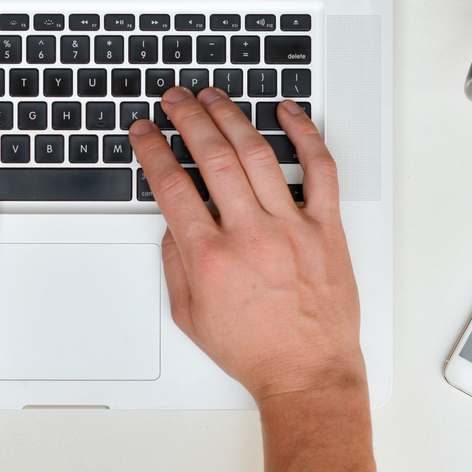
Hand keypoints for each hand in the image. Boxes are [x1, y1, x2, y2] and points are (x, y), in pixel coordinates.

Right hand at [128, 89, 364, 403]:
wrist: (308, 374)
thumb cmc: (254, 350)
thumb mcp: (189, 315)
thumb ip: (175, 263)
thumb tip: (172, 222)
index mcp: (211, 257)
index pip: (172, 185)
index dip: (153, 150)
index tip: (145, 132)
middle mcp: (250, 235)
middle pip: (212, 156)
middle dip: (187, 119)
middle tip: (175, 100)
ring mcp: (292, 227)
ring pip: (257, 153)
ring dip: (231, 117)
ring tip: (214, 97)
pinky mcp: (326, 228)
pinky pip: (319, 169)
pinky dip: (304, 134)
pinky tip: (287, 112)